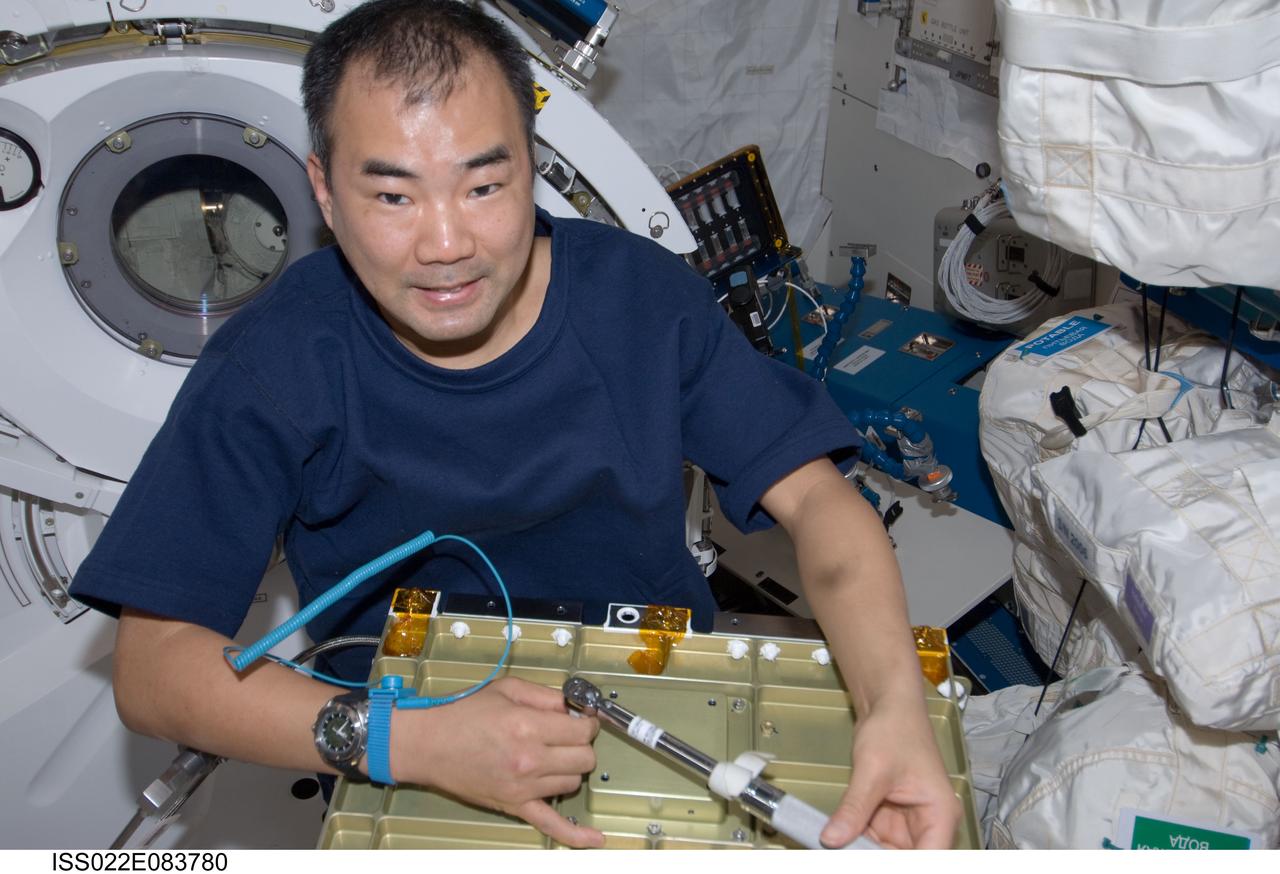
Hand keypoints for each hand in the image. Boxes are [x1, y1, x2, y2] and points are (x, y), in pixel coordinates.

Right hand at [389, 676, 603, 846]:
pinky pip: (552, 825)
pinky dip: (575, 835)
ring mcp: (523, 787)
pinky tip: (596, 840)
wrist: (428, 744)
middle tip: (565, 735)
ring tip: (550, 757)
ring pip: (573, 783)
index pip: (583, 730)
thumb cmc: (462, 713)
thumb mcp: (506, 688)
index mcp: (528, 726)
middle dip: (581, 744)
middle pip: (584, 758)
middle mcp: (530, 759)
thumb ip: (545, 695)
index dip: (586, 722)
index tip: (581, 718)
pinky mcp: (514, 806)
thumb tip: (574, 707)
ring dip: (569, 769)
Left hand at [820, 697, 961, 848]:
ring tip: (838, 845)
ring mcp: (908, 822)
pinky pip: (872, 838)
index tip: (867, 859)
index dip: (899, 865)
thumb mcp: (872, 770)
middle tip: (843, 851)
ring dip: (861, 849)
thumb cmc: (895, 727)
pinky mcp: (889, 816)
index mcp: (940, 814)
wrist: (886, 705)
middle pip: (905, 859)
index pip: (929, 858)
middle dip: (873, 856)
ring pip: (885, 852)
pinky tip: (838, 836)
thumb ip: (854, 808)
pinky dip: (855, 839)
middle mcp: (929, 822)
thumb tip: (833, 838)